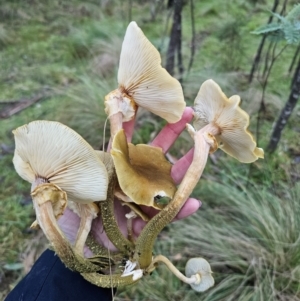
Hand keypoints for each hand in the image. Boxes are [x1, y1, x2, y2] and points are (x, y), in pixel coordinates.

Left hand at [58, 107, 200, 254]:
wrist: (80, 253)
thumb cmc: (69, 222)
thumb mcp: (58, 195)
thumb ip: (50, 177)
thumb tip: (41, 162)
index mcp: (112, 169)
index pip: (124, 141)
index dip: (132, 121)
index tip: (141, 100)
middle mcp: (131, 179)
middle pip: (154, 153)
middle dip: (171, 132)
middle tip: (187, 112)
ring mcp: (143, 199)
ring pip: (169, 179)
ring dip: (186, 165)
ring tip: (204, 148)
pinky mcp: (149, 222)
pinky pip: (168, 214)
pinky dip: (181, 210)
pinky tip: (194, 203)